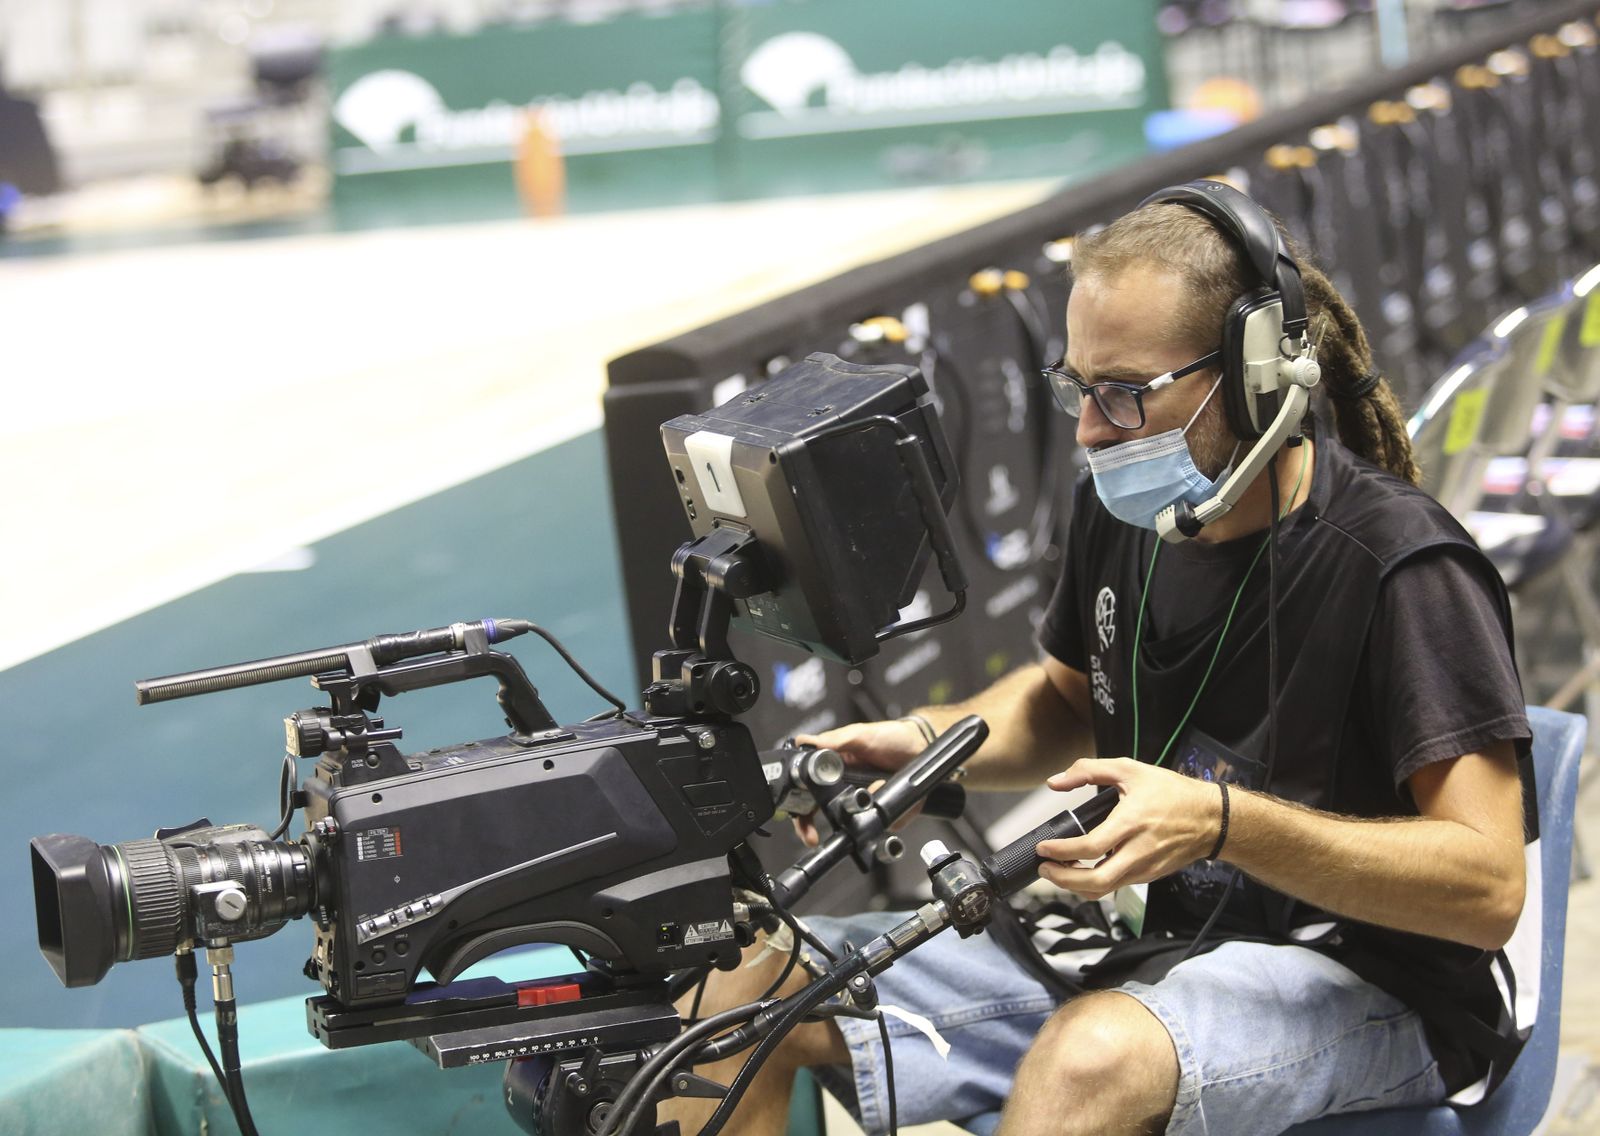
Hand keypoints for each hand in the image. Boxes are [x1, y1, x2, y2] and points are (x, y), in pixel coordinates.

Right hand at [789, 718, 928, 846]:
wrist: (922, 747)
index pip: (806, 791)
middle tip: (811, 834)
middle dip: (811, 826)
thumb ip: (835, 740)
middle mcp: (845, 789)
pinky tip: (889, 800)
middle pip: (819, 814)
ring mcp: (864, 804)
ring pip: (850, 826)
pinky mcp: (885, 814)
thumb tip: (805, 743)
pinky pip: (882, 827)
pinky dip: (888, 818)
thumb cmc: (891, 738)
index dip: (798, 805)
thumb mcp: (861, 734)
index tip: (798, 815)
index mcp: (832, 769)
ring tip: (870, 796)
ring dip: (855, 819)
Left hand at [1034, 758, 1221, 899]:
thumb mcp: (1130, 770)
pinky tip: (1083, 869)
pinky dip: (1094, 883)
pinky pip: (1116, 885)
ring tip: (1058, 870)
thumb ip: (1089, 770)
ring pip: (1104, 889)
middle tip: (1045, 868)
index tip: (1043, 848)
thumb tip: (1056, 782)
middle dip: (1063, 880)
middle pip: (1095, 881)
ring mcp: (1144, 868)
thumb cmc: (1173, 793)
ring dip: (1076, 885)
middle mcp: (1137, 852)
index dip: (1061, 851)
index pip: (1090, 847)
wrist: (1211, 819)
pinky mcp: (1148, 876)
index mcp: (1131, 823)